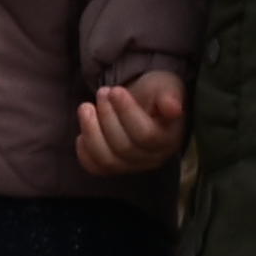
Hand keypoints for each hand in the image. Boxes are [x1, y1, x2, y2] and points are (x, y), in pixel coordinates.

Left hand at [72, 75, 189, 179]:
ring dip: (91, 132)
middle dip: (107, 117)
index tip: (115, 90)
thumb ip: (170, 96)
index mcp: (169, 139)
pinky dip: (84, 151)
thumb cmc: (156, 94)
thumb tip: (174, 108)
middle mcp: (153, 158)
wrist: (143, 103)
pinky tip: (82, 132)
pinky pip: (96, 168)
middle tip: (103, 92)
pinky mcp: (114, 168)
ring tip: (86, 107)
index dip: (127, 112)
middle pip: (124, 147)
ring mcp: (132, 166)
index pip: (146, 135)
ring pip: (108, 160)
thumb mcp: (167, 87)